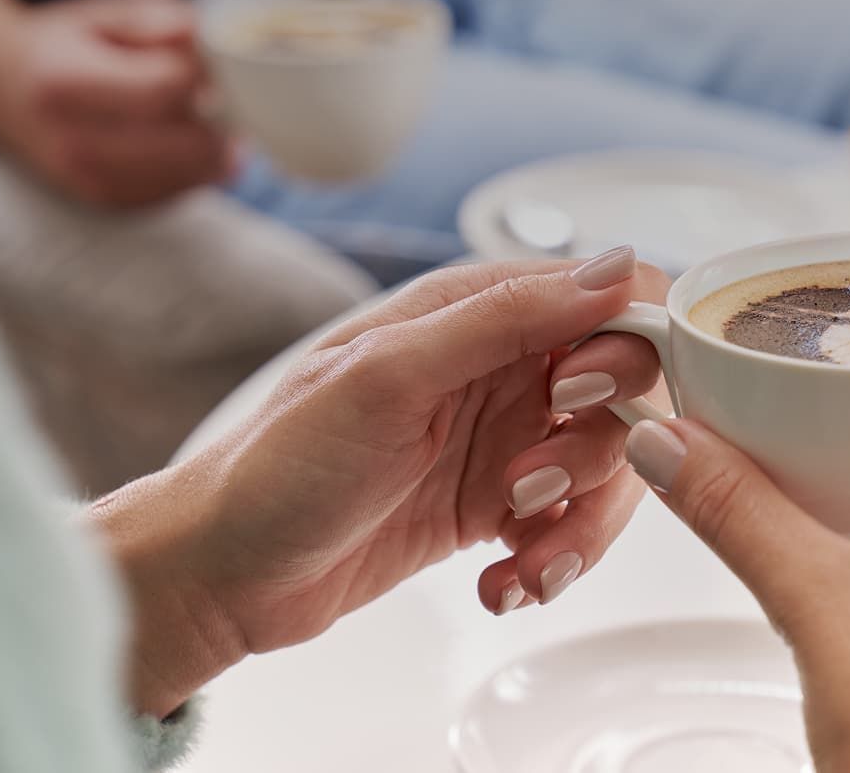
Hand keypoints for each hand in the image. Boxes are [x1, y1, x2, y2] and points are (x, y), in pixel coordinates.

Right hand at [0, 0, 230, 206]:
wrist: (0, 84)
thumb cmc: (63, 46)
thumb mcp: (112, 13)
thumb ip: (163, 23)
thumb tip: (205, 58)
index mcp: (67, 80)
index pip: (165, 88)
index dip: (198, 76)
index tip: (198, 70)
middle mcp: (72, 140)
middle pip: (185, 144)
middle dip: (212, 121)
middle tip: (210, 103)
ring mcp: (86, 179)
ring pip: (186, 178)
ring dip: (208, 153)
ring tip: (194, 123)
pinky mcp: (102, 200)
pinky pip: (171, 196)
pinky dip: (189, 174)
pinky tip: (179, 148)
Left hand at [90, 248, 667, 715]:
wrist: (223, 573)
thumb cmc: (277, 466)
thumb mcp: (389, 377)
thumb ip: (504, 318)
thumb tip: (611, 268)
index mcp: (477, 309)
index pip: (610, 296)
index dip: (625, 348)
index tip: (582, 401)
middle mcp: (502, 366)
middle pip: (627, 390)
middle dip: (600, 450)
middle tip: (532, 484)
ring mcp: (505, 436)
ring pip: (609, 467)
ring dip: (581, 522)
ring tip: (520, 555)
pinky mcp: (498, 503)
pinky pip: (572, 525)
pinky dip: (555, 559)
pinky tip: (504, 581)